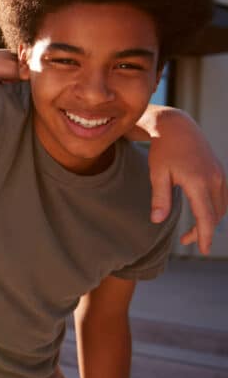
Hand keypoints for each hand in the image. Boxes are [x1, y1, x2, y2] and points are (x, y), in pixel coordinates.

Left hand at [147, 112, 227, 253]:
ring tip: (191, 233)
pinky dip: (213, 210)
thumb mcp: (157, 174)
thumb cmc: (163, 150)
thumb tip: (157, 221)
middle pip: (215, 215)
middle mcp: (214, 180)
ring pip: (220, 207)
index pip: (206, 216)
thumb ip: (160, 198)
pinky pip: (221, 198)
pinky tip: (201, 215)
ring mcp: (220, 175)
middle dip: (203, 231)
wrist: (177, 127)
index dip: (205, 235)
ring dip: (209, 221)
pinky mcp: (220, 172)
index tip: (202, 250)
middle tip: (186, 242)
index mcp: (198, 182)